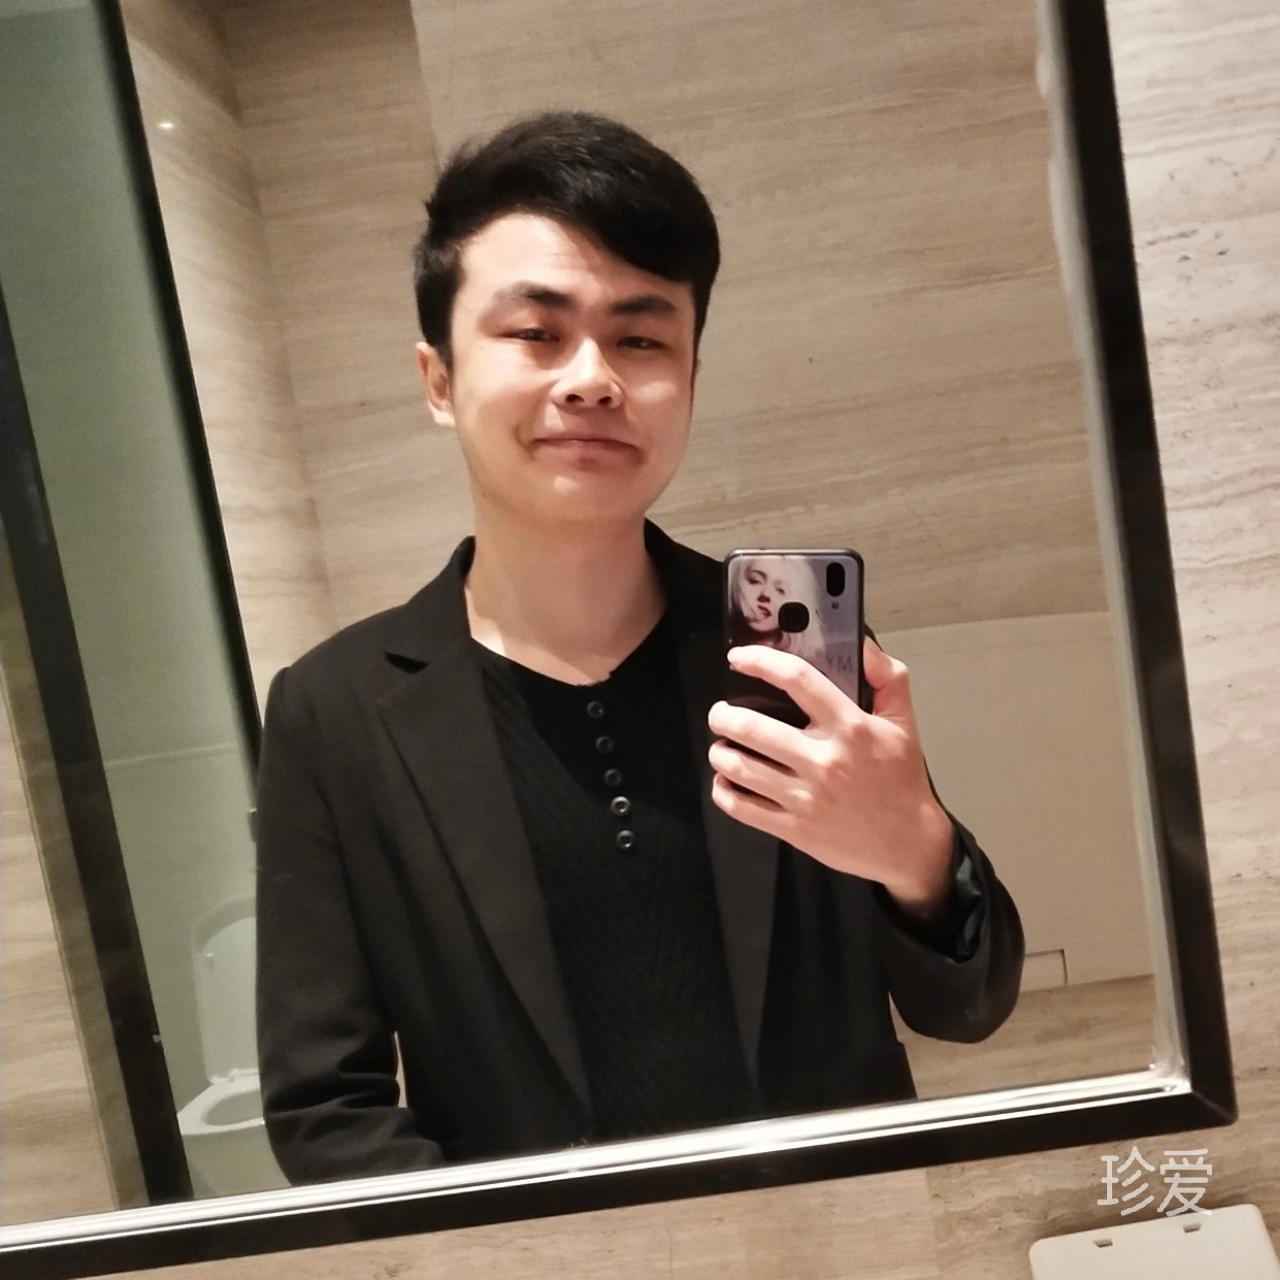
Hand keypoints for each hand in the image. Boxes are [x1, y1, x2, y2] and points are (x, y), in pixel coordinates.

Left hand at [706, 636, 954, 918]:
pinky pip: (741, 807)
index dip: (760, 662)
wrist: (908, 843)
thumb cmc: (900, 779)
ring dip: (719, 752)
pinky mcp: (794, 829)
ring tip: (722, 745)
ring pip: (739, 767)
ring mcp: (806, 798)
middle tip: (720, 712)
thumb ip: (887, 676)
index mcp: (850, 727)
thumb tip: (861, 644)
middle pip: (752, 728)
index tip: (738, 658)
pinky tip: (726, 780)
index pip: (797, 681)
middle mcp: (824, 760)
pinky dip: (723, 790)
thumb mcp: (903, 722)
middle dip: (723, 715)